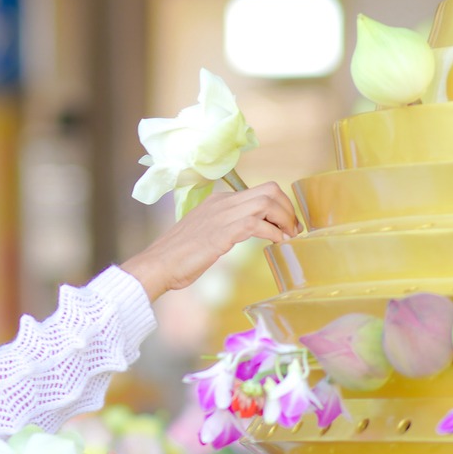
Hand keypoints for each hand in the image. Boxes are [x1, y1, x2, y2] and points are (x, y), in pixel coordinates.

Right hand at [119, 182, 299, 299]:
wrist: (159, 264)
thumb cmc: (179, 255)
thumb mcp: (205, 233)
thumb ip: (224, 227)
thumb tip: (245, 232)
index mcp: (218, 200)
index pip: (260, 191)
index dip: (280, 205)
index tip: (287, 225)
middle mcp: (222, 202)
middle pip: (270, 189)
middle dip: (288, 208)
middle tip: (293, 229)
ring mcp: (222, 214)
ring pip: (267, 201)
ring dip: (285, 219)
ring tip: (289, 236)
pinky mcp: (223, 231)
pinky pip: (257, 223)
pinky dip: (273, 232)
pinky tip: (276, 243)